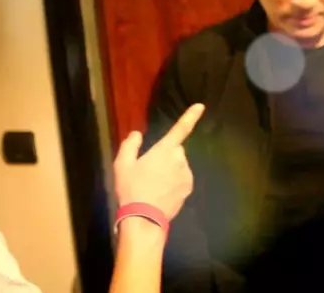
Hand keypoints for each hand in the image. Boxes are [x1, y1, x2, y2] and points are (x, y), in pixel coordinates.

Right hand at [113, 104, 204, 219]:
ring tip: (153, 184)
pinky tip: (161, 192)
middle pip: (174, 151)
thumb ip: (130, 145)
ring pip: (178, 166)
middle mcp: (180, 159)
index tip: (201, 106)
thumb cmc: (131, 188)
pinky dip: (174, 182)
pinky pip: (181, 179)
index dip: (190, 116)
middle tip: (148, 171)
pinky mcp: (188, 188)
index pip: (180, 129)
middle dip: (165, 157)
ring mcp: (187, 174)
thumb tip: (137, 134)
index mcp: (165, 149)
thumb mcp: (122, 164)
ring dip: (169, 170)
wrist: (144, 217)